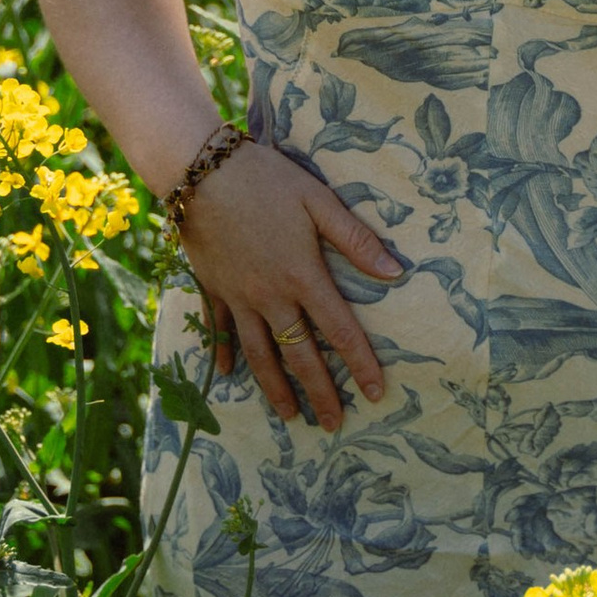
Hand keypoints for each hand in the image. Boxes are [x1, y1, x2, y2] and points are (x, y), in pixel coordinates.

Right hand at [177, 142, 405, 429]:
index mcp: (303, 276)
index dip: (360, 365)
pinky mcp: (213, 289)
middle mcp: (271, 297)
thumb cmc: (266, 180)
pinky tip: (227, 375)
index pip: (340, 331)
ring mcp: (238, 297)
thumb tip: (396, 272)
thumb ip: (356, 239)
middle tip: (332, 424)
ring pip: (260, 354)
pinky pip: (220, 330)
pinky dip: (224, 355)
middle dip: (318, 393)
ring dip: (275, 388)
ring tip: (289, 416)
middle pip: (300, 355)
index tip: (376, 393)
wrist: (200, 171)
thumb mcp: (318, 201)